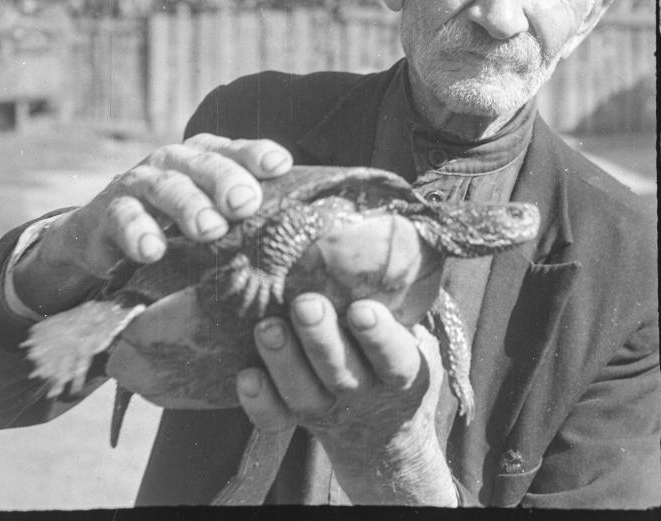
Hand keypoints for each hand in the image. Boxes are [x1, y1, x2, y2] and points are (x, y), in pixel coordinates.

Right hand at [13, 133, 292, 313]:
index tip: (280, 165)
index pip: (235, 150)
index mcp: (205, 157)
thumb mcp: (212, 212)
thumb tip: (307, 226)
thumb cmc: (176, 221)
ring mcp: (140, 184)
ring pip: (166, 186)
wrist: (104, 234)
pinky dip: (137, 232)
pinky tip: (152, 250)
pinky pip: (123, 218)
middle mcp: (174, 162)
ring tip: (209, 229)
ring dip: (188, 206)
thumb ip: (250, 212)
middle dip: (226, 180)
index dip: (257, 154)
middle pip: (203, 163)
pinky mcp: (108, 213)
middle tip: (246, 202)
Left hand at [236, 294, 457, 504]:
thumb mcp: (413, 329)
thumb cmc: (395, 352)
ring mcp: (329, 410)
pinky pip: (276, 420)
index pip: (395, 357)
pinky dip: (260, 401)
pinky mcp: (297, 419)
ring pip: (304, 393)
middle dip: (321, 338)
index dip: (378, 336)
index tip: (360, 308)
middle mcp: (365, 393)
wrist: (383, 428)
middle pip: (343, 374)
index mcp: (403, 371)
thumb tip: (384, 232)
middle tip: (305, 304)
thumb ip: (399, 295)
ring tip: (267, 327)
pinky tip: (247, 376)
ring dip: (284, 360)